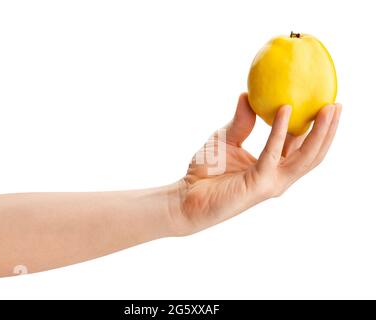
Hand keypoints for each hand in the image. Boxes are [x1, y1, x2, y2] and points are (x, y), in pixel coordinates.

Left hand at [173, 93, 341, 234]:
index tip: (324, 103)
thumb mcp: (226, 139)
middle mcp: (277, 176)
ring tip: (328, 108)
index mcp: (272, 165)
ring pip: (305, 158)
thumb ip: (241, 121)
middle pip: (312, 154)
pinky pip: (273, 154)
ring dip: (319, 132)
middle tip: (337, 105)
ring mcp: (271, 183)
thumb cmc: (206, 171)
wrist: (187, 196)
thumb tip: (247, 95)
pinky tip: (285, 109)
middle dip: (328, 130)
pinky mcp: (258, 185)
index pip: (300, 146)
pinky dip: (281, 131)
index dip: (314, 127)